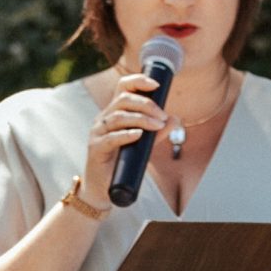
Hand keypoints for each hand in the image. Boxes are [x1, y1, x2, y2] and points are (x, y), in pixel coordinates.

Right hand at [80, 68, 167, 209]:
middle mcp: (103, 119)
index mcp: (113, 112)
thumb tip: (175, 119)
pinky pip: (111, 138)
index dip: (138, 81)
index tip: (157, 85)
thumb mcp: (144, 144)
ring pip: (118, 117)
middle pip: (123, 100)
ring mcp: (97, 133)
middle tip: (162, 116)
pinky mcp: (96, 149)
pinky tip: (139, 135)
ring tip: (157, 126)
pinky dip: (126, 135)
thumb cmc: (123, 163)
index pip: (122, 87)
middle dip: (146, 104)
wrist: (104, 188)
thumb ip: (157, 131)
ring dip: (141, 119)